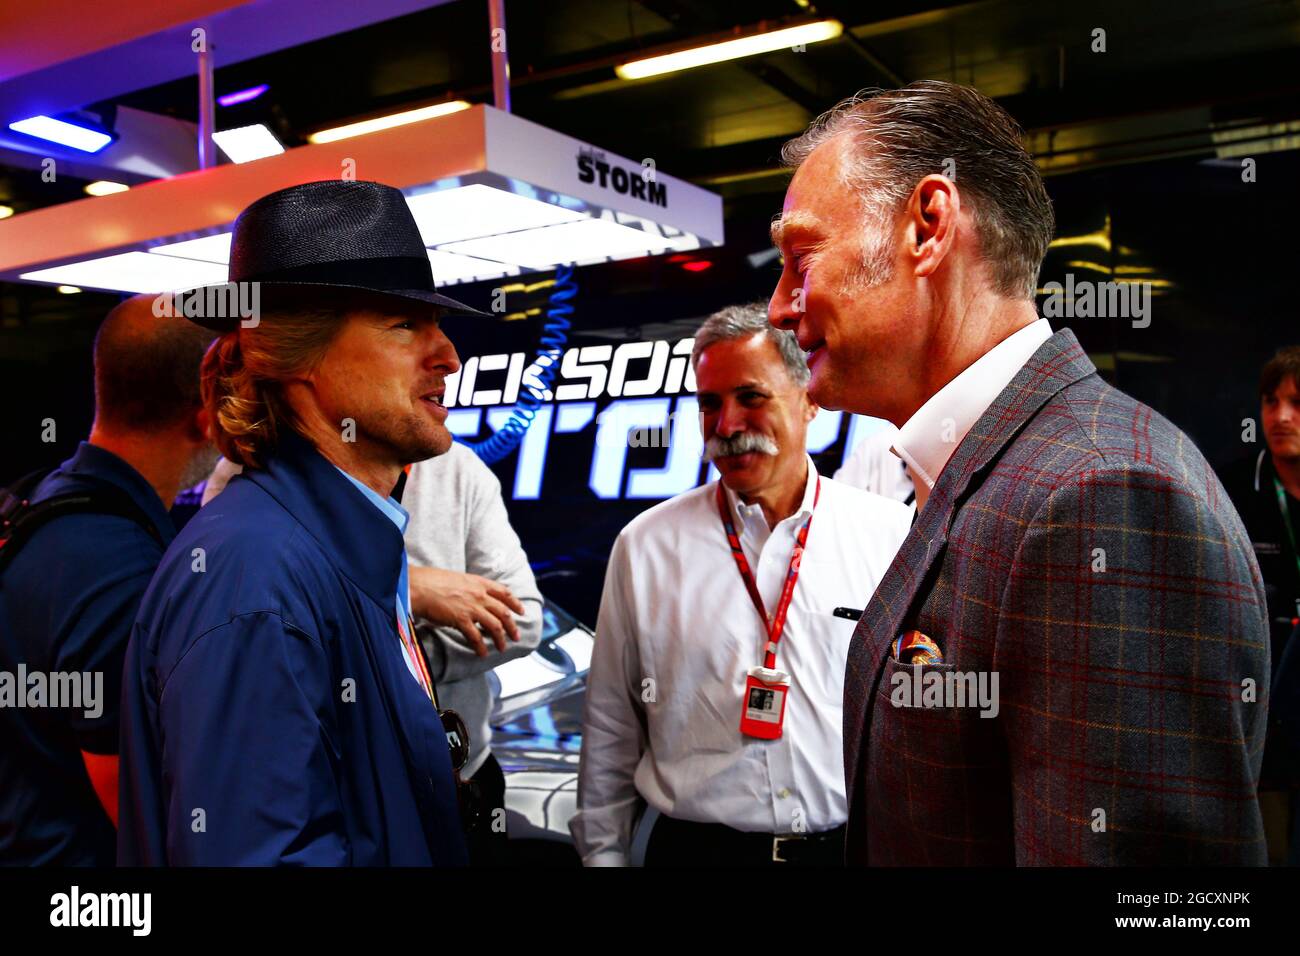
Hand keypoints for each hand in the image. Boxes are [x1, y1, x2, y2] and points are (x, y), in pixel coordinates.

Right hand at [409, 566, 524, 656]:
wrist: (419, 586)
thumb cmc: (433, 582)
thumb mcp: (459, 579)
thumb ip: (471, 588)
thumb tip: (476, 598)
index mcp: (479, 583)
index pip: (505, 592)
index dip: (515, 603)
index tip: (521, 611)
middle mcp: (479, 594)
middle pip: (503, 612)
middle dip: (512, 626)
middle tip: (516, 636)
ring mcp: (472, 607)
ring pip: (495, 626)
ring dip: (500, 639)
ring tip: (502, 648)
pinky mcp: (461, 619)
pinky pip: (476, 637)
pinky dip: (481, 647)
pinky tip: (483, 654)